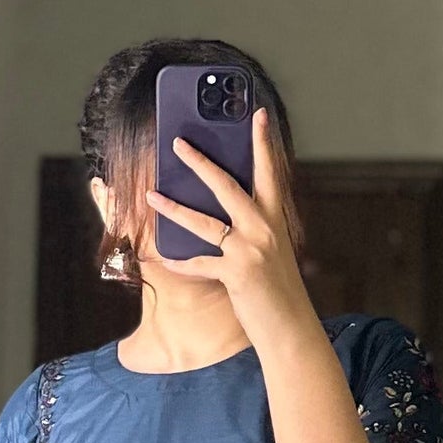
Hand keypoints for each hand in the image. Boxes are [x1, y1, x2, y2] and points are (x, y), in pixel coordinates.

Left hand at [146, 108, 315, 339]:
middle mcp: (264, 229)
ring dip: (173, 209)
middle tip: (177, 144)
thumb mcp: (271, 251)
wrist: (291, 328)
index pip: (269, 172)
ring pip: (204, 222)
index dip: (263, 143)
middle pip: (227, 186)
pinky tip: (163, 259)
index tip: (257, 115)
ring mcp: (250, 250)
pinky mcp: (237, 274)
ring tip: (150, 195)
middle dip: (200, 163)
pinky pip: (199, 263)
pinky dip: (180, 262)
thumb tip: (222, 213)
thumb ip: (252, 229)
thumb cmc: (277, 290)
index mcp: (274, 220)